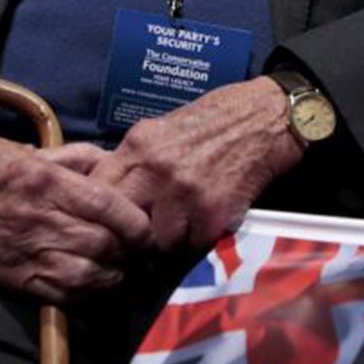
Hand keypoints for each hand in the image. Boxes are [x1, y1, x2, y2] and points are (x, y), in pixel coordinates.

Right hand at [0, 138, 150, 301]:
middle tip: (141, 252)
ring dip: (112, 276)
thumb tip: (117, 164)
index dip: (135, 222)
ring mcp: (25, 251)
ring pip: (85, 274)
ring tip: (121, 269)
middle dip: (129, 251)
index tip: (147, 230)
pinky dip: (86, 294)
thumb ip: (80, 156)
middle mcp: (37, 217)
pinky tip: (95, 284)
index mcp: (45, 180)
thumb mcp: (37, 150)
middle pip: (101, 242)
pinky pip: (60, 295)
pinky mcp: (15, 277)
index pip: (105, 204)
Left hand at [92, 77, 303, 253]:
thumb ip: (134, 159)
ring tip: (175, 232)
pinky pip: (192, 244)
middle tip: (134, 241)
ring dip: (165, 241)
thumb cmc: (214, 119)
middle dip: (127, 234)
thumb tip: (107, 190)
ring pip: (157, 241)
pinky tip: (202, 226)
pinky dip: (195, 241)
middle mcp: (155, 171)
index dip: (98, 212)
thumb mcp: (161, 129)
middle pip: (122, 222)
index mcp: (137, 146)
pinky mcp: (212, 214)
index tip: (105, 223)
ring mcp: (184, 194)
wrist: (265, 119)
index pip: (98, 190)